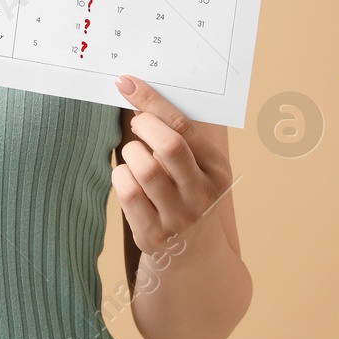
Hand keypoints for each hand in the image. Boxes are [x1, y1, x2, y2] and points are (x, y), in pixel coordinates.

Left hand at [111, 74, 234, 255]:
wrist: (193, 255)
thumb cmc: (186, 195)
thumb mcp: (197, 169)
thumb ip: (178, 138)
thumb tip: (140, 98)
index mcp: (217, 170)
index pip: (184, 126)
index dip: (152, 101)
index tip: (127, 83)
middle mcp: (202, 194)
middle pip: (169, 146)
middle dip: (143, 125)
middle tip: (135, 122)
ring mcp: (179, 217)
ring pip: (144, 168)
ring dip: (130, 153)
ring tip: (134, 156)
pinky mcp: (153, 234)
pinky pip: (127, 191)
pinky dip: (121, 176)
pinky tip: (128, 179)